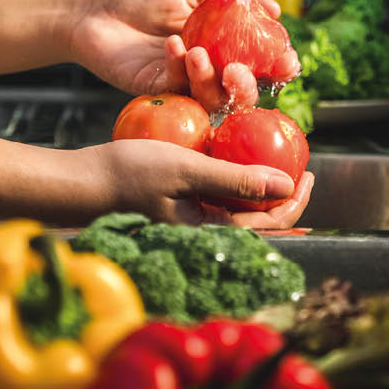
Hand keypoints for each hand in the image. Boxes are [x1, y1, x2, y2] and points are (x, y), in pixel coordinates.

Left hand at [71, 0, 299, 111]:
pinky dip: (178, 67)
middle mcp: (210, 68)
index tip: (287, 61)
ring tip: (197, 52)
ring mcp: (185, 83)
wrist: (98, 6)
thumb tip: (274, 10)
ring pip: (213, 98)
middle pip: (242, 92)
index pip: (261, 62)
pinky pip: (179, 89)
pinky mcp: (159, 92)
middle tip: (237, 70)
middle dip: (248, 86)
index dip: (278, 66)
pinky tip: (171, 44)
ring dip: (210, 78)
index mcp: (224, 43)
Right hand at [86, 139, 313, 228]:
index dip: (295, 202)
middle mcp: (204, 231)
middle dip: (283, 195)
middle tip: (300, 167)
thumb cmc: (128, 174)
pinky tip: (236, 157)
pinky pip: (216, 196)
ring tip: (275, 160)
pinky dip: (234, 179)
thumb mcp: (186, 170)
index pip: (269, 225)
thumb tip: (287, 187)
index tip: (309, 175)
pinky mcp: (178, 205)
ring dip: (260, 186)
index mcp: (211, 231)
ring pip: (238, 208)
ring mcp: (191, 219)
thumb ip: (236, 180)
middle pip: (258, 220)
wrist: (80, 182)